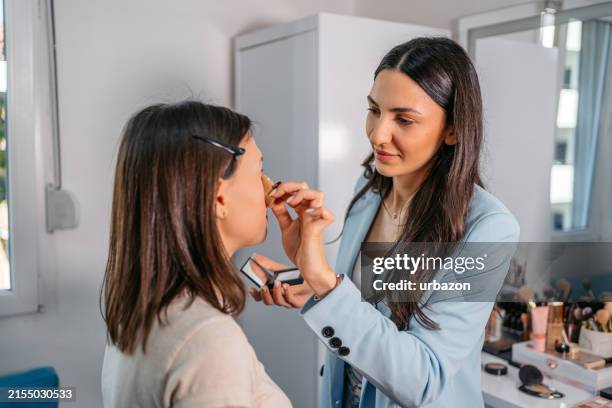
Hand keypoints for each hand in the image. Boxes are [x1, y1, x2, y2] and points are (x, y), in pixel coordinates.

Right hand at [247, 253, 313, 307]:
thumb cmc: (296, 277)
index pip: (260, 297)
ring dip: (276, 293)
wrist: (312, 279)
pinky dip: (287, 293)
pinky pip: (291, 301)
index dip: (256, 294)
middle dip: (265, 294)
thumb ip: (267, 265)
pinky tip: (286, 286)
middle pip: (268, 301)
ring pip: (279, 302)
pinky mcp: (298, 302)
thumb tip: (255, 258)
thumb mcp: (280, 269)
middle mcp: (279, 298)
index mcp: (273, 292)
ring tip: (277, 283)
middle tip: (264, 287)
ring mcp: (288, 301)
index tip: (252, 289)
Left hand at [269, 181, 337, 297]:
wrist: (307, 268)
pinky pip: (326, 213)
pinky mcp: (319, 228)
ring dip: (303, 194)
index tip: (271, 194)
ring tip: (291, 202)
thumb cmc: (301, 251)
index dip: (283, 188)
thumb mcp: (286, 229)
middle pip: (306, 187)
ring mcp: (316, 219)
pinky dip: (317, 210)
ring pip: (318, 195)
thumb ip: (282, 215)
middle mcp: (309, 213)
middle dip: (290, 186)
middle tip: (278, 194)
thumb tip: (274, 202)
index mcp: (301, 212)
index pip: (296, 190)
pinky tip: (305, 213)